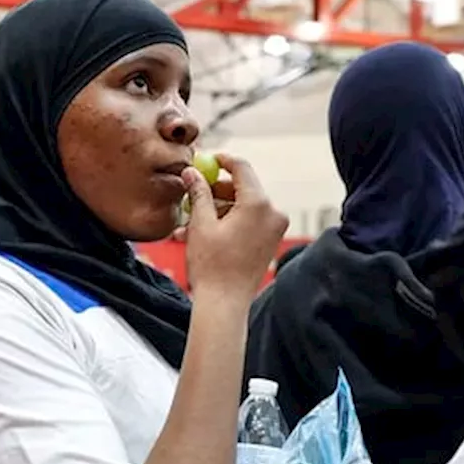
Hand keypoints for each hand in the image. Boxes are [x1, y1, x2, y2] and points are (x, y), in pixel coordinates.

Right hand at [179, 154, 287, 302]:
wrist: (225, 303)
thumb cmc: (213, 267)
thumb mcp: (201, 224)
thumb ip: (198, 192)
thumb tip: (192, 172)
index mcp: (258, 204)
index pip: (242, 168)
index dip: (223, 160)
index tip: (208, 159)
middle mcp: (272, 213)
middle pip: (243, 188)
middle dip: (216, 189)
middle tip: (194, 190)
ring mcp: (274, 228)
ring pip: (242, 207)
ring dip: (217, 209)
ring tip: (189, 220)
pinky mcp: (269, 241)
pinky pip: (248, 222)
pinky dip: (227, 223)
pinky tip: (202, 232)